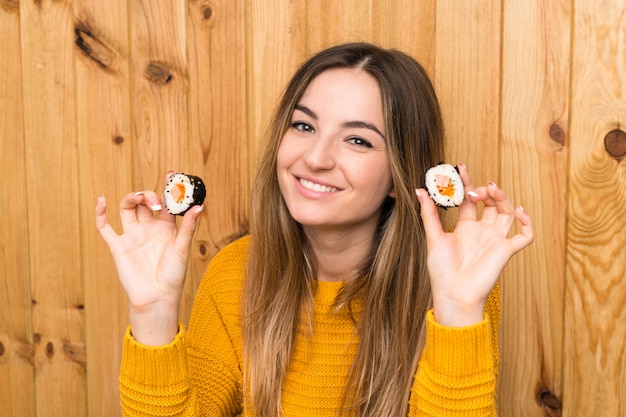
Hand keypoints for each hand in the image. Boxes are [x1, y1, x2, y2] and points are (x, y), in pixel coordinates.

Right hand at [95, 172, 203, 344]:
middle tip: (157, 199)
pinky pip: (105, 227)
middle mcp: (149, 229)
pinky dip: (101, 213)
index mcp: (167, 228)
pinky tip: (102, 200)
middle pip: (146, 202)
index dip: (168, 187)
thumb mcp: (183, 248)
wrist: (157, 297)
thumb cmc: (173, 276)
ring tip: (142, 198)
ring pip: (128, 209)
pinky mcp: (118, 246)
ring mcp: (132, 236)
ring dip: (132, 198)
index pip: (167, 203)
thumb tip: (199, 206)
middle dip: (150, 194)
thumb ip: (188, 226)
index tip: (172, 172)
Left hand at [416, 164, 532, 326]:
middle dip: (485, 191)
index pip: (468, 200)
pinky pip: (525, 236)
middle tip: (474, 188)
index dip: (466, 183)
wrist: (453, 294)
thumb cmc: (441, 270)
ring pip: (507, 213)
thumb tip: (419, 190)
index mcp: (464, 228)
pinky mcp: (506, 251)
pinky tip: (519, 211)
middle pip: (491, 204)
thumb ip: (429, 214)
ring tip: (491, 189)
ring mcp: (495, 240)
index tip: (461, 167)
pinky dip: (527, 223)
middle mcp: (482, 232)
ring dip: (502, 198)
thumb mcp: (433, 237)